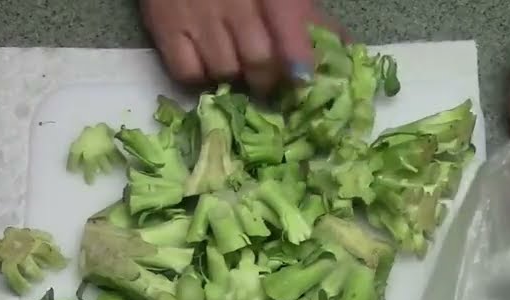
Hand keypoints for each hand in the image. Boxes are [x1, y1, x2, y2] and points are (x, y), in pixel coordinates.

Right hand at [139, 0, 344, 95]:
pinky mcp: (164, 28)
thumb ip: (310, 15)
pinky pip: (187, 73)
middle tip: (268, 81)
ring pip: (224, 72)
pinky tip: (207, 62)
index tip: (302, 80)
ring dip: (234, 77)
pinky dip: (199, 77)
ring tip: (235, 64)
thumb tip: (345, 49)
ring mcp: (196, 16)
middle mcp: (234, 1)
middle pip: (258, 61)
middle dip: (267, 80)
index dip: (298, 61)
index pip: (289, 29)